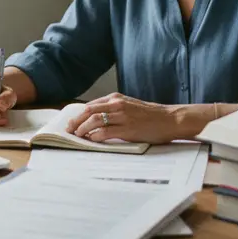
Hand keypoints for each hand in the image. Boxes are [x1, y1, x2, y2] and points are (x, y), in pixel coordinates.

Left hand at [65, 92, 179, 143]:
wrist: (169, 119)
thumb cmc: (150, 115)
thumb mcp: (129, 106)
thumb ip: (114, 109)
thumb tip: (96, 119)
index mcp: (116, 98)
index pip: (91, 105)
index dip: (78, 115)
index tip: (71, 123)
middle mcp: (117, 104)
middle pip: (89, 111)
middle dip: (76, 121)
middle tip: (68, 130)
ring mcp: (122, 116)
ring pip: (94, 120)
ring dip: (82, 128)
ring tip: (77, 136)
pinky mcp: (127, 128)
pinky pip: (106, 131)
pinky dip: (95, 136)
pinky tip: (91, 140)